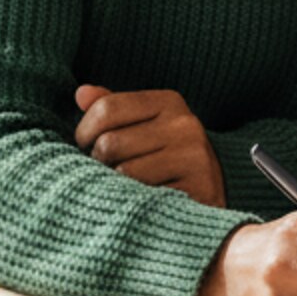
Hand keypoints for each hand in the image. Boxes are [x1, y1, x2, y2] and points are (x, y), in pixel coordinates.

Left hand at [74, 84, 224, 207]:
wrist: (215, 187)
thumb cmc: (165, 153)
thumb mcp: (143, 123)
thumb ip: (112, 108)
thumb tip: (81, 93)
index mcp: (169, 102)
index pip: (106, 108)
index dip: (85, 131)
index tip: (86, 144)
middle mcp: (185, 125)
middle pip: (109, 143)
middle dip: (98, 161)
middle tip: (107, 169)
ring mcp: (193, 158)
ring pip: (122, 172)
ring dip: (114, 184)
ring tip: (123, 185)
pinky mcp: (197, 189)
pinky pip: (142, 198)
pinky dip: (134, 202)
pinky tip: (141, 200)